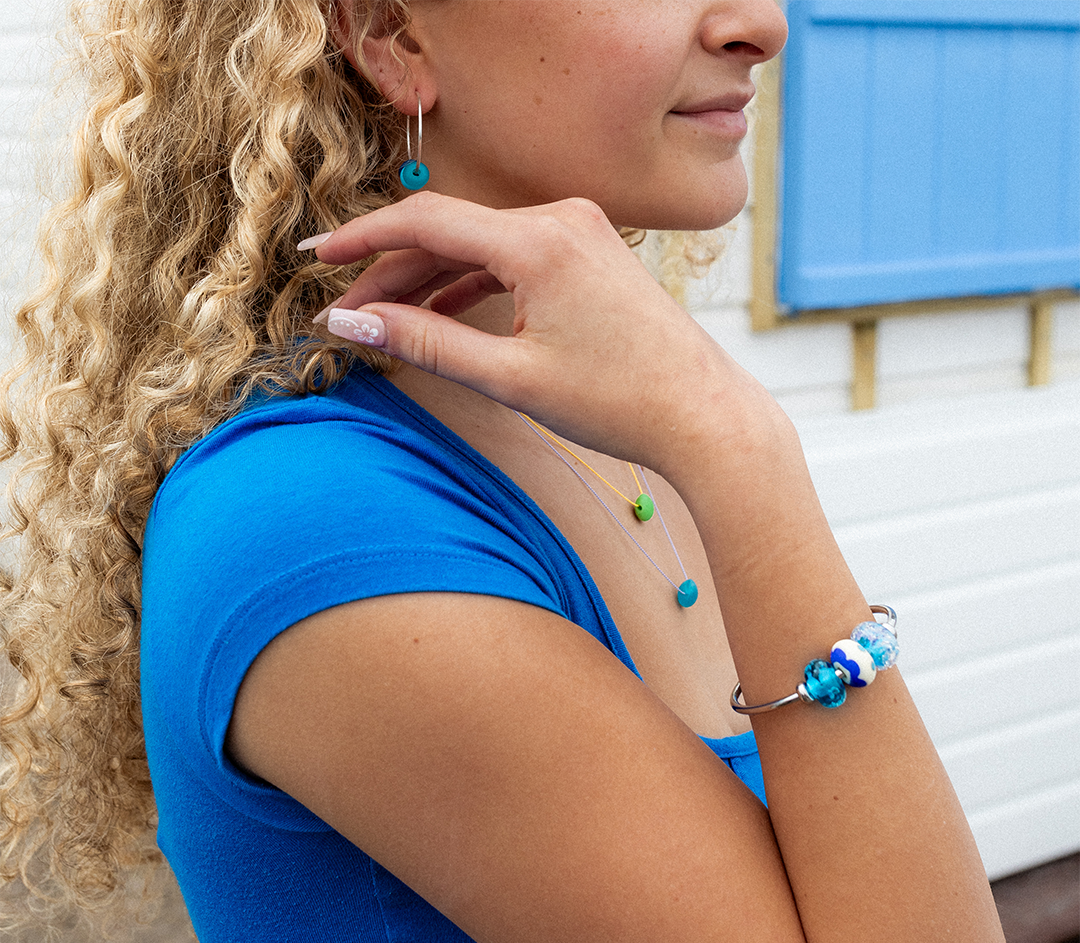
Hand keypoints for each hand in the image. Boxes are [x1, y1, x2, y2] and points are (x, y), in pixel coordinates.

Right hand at [308, 193, 756, 470]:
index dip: (362, 239)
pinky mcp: (590, 254)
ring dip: (430, 279)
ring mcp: (580, 232)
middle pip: (450, 232)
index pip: (426, 221)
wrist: (702, 416)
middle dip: (392, 271)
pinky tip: (442, 311)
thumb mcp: (510, 377)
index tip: (316, 256)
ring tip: (385, 319)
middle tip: (346, 313)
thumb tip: (351, 325)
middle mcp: (561, 219)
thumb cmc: (618, 401)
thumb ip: (425, 344)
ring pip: (480, 245)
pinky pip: (514, 257)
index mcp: (540, 240)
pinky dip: (473, 282)